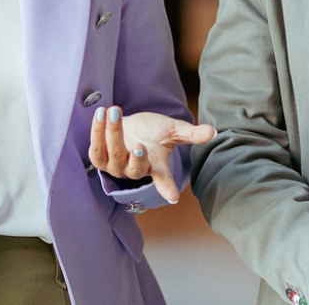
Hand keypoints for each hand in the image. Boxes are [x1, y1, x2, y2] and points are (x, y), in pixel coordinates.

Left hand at [88, 106, 215, 202]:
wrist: (133, 127)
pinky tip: (101, 114)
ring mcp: (116, 166)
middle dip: (136, 157)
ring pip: (113, 155)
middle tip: (141, 144)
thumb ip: (191, 133)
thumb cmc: (154, 132)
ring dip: (112, 133)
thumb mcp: (174, 131)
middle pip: (135, 168)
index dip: (167, 188)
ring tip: (114, 111)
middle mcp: (135, 170)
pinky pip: (95, 149)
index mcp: (155, 167)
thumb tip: (212, 132)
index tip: (172, 197)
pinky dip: (97, 131)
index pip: (163, 180)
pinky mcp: (100, 158)